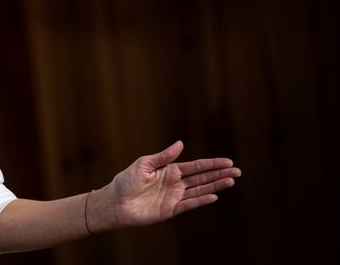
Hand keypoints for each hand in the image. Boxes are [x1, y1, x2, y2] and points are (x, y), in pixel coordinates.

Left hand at [101, 141, 240, 228]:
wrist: (116, 202)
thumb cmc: (126, 181)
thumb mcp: (144, 164)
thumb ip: (164, 157)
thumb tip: (181, 144)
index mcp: (169, 170)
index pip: (195, 166)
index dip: (212, 164)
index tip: (228, 162)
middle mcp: (175, 183)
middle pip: (202, 178)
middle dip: (219, 174)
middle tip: (237, 171)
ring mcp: (174, 197)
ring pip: (200, 190)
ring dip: (215, 186)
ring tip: (231, 181)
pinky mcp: (170, 210)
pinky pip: (189, 204)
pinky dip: (201, 200)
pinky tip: (214, 196)